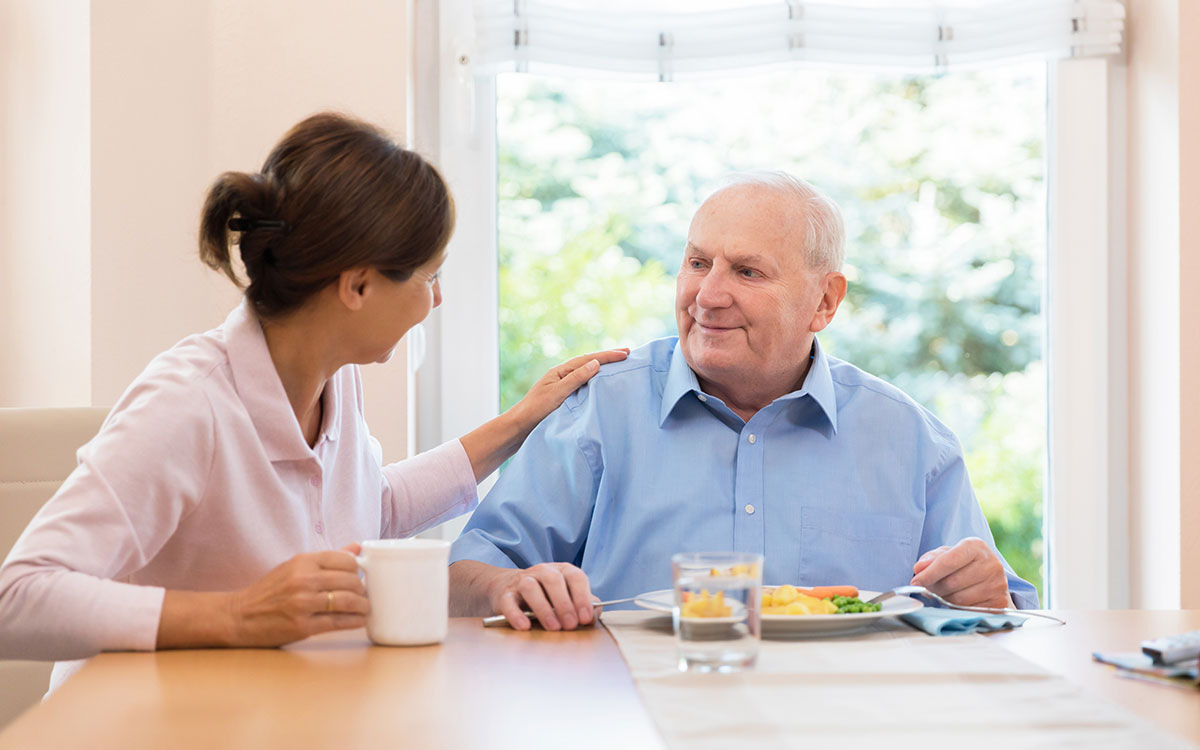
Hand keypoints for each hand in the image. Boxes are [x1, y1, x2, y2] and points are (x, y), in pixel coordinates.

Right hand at [229, 544, 368, 645]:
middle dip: (363, 589)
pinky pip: (338, 622)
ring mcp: (303, 603)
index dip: (358, 570)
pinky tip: (359, 620)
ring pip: (348, 601)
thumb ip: (328, 558)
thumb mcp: (294, 566)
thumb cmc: (270, 590)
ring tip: (364, 608)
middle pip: (351, 581)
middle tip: (364, 595)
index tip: (359, 577)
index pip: (347, 560)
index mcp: (303, 561)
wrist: (239, 616)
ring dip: (363, 606)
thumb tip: (357, 546)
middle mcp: (304, 580)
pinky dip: (354, 621)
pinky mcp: (302, 626)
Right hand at [486, 562, 596, 631]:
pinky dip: (516, 615)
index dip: (582, 597)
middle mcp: (542, 572)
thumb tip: (593, 616)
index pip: (575, 577)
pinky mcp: (505, 595)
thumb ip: (584, 605)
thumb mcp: (568, 597)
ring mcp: (521, 581)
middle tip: (571, 625)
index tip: (586, 618)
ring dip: (543, 608)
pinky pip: (509, 602)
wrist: (510, 590)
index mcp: (561, 571)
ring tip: (553, 627)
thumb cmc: (547, 597)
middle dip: (564, 604)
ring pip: (530, 587)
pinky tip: (525, 626)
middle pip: (553, 580)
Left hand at [507, 349, 629, 436]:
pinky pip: (584, 387)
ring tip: (620, 366)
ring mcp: (563, 388)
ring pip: (587, 375)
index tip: (626, 353)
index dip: (608, 356)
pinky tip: (604, 387)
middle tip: (628, 354)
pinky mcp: (564, 400)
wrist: (519, 429)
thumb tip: (596, 363)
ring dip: (603, 369)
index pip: (588, 359)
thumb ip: (576, 379)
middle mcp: (562, 377)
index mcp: (560, 372)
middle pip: (589, 363)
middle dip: (608, 358)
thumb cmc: (535, 411)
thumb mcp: (557, 393)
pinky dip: (597, 384)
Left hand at [909, 537, 1012, 609]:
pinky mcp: (1000, 603)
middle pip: (951, 583)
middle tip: (928, 588)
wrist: (991, 579)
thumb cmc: (965, 564)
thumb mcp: (948, 554)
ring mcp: (998, 585)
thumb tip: (919, 568)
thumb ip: (931, 559)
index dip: (929, 573)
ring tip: (944, 593)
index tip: (916, 581)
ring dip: (945, 599)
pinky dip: (957, 608)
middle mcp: (991, 564)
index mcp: (976, 546)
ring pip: (959, 599)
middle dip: (934, 588)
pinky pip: (969, 610)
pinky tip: (957, 600)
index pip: (948, 561)